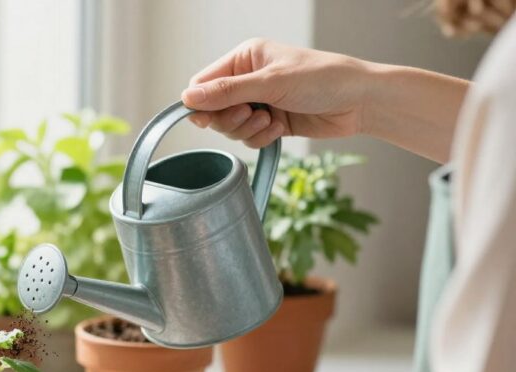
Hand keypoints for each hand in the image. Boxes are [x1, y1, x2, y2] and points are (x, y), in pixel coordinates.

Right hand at [182, 39, 371, 147]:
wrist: (360, 102)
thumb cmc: (323, 79)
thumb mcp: (270, 83)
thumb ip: (226, 92)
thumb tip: (187, 98)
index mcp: (245, 58)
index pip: (203, 83)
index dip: (200, 103)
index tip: (207, 118)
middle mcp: (249, 78)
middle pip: (213, 109)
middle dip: (228, 119)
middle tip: (248, 116)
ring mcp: (260, 102)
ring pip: (230, 127)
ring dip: (246, 130)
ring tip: (269, 121)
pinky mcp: (270, 122)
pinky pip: (248, 138)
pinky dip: (259, 137)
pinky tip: (278, 129)